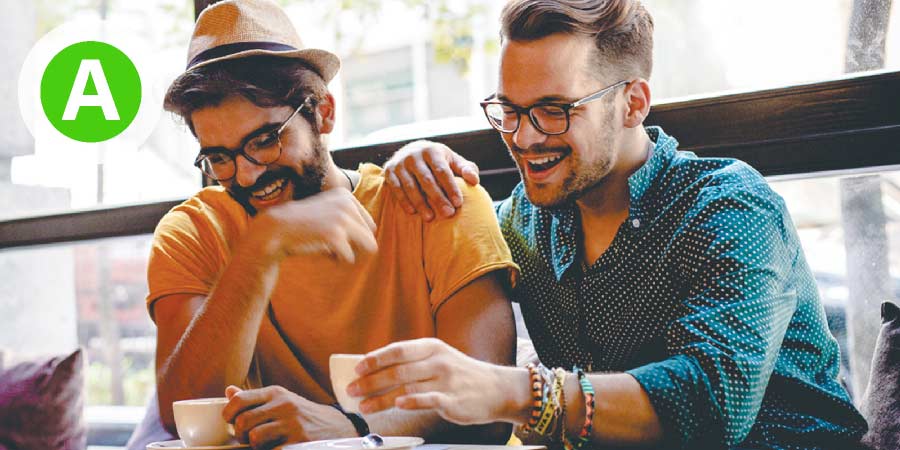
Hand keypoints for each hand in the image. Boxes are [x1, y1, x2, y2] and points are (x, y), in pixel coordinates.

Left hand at [222, 385, 356, 448]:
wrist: (336, 426)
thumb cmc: (303, 415)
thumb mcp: (281, 400)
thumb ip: (254, 398)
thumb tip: (229, 391)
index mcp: (275, 393)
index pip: (239, 400)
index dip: (229, 415)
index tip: (232, 423)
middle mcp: (283, 405)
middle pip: (243, 422)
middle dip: (242, 435)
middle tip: (250, 438)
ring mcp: (292, 423)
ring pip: (255, 438)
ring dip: (256, 447)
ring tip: (265, 445)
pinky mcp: (299, 441)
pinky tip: (278, 447)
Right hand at [255, 189, 376, 263]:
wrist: (276, 230)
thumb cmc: (302, 225)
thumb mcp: (327, 211)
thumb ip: (349, 218)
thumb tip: (374, 244)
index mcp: (346, 196)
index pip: (369, 225)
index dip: (352, 236)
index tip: (330, 232)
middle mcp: (347, 204)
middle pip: (370, 237)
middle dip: (353, 246)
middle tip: (330, 243)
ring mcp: (342, 219)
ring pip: (367, 247)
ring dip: (348, 253)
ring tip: (329, 247)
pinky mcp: (335, 236)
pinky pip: (349, 258)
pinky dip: (336, 260)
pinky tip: (320, 251)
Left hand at [347, 338, 509, 425]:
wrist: (497, 389)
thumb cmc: (460, 375)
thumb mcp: (439, 359)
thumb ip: (413, 363)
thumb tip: (376, 372)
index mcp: (431, 347)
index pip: (397, 350)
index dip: (375, 359)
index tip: (357, 368)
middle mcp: (437, 361)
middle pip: (397, 370)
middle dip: (370, 381)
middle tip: (352, 391)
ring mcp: (445, 381)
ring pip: (406, 387)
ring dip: (381, 398)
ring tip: (364, 406)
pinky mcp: (452, 400)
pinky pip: (427, 400)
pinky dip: (411, 402)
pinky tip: (397, 406)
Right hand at [383, 140, 479, 220]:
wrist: (411, 151)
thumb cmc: (438, 161)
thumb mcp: (452, 161)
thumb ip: (466, 169)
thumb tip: (474, 180)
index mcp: (432, 151)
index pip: (442, 171)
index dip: (450, 187)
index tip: (458, 203)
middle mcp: (414, 155)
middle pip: (427, 180)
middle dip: (438, 198)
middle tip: (448, 214)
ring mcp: (400, 163)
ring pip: (411, 186)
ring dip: (420, 203)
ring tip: (430, 218)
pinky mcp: (389, 171)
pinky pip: (396, 189)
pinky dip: (404, 201)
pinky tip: (413, 212)